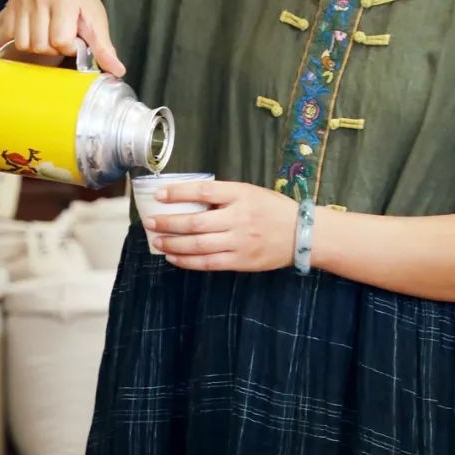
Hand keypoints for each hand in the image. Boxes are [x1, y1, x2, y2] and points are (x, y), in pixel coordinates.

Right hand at [0, 0, 124, 77]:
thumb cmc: (81, 13)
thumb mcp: (95, 28)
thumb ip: (104, 50)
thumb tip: (118, 72)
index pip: (61, 40)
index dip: (69, 47)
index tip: (74, 39)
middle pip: (42, 44)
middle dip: (52, 48)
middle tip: (59, 38)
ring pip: (26, 44)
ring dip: (37, 46)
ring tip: (47, 35)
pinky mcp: (10, 6)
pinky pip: (12, 39)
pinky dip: (23, 41)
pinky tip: (33, 32)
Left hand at [146, 180, 296, 270]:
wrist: (303, 234)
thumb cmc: (274, 210)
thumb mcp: (251, 193)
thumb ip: (224, 196)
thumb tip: (189, 201)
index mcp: (241, 194)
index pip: (203, 192)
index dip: (178, 193)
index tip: (159, 194)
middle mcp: (239, 218)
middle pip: (195, 221)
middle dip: (168, 223)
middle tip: (150, 222)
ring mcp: (240, 241)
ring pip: (198, 244)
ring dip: (173, 244)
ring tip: (157, 241)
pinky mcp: (241, 261)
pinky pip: (208, 263)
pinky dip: (187, 261)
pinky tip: (173, 258)